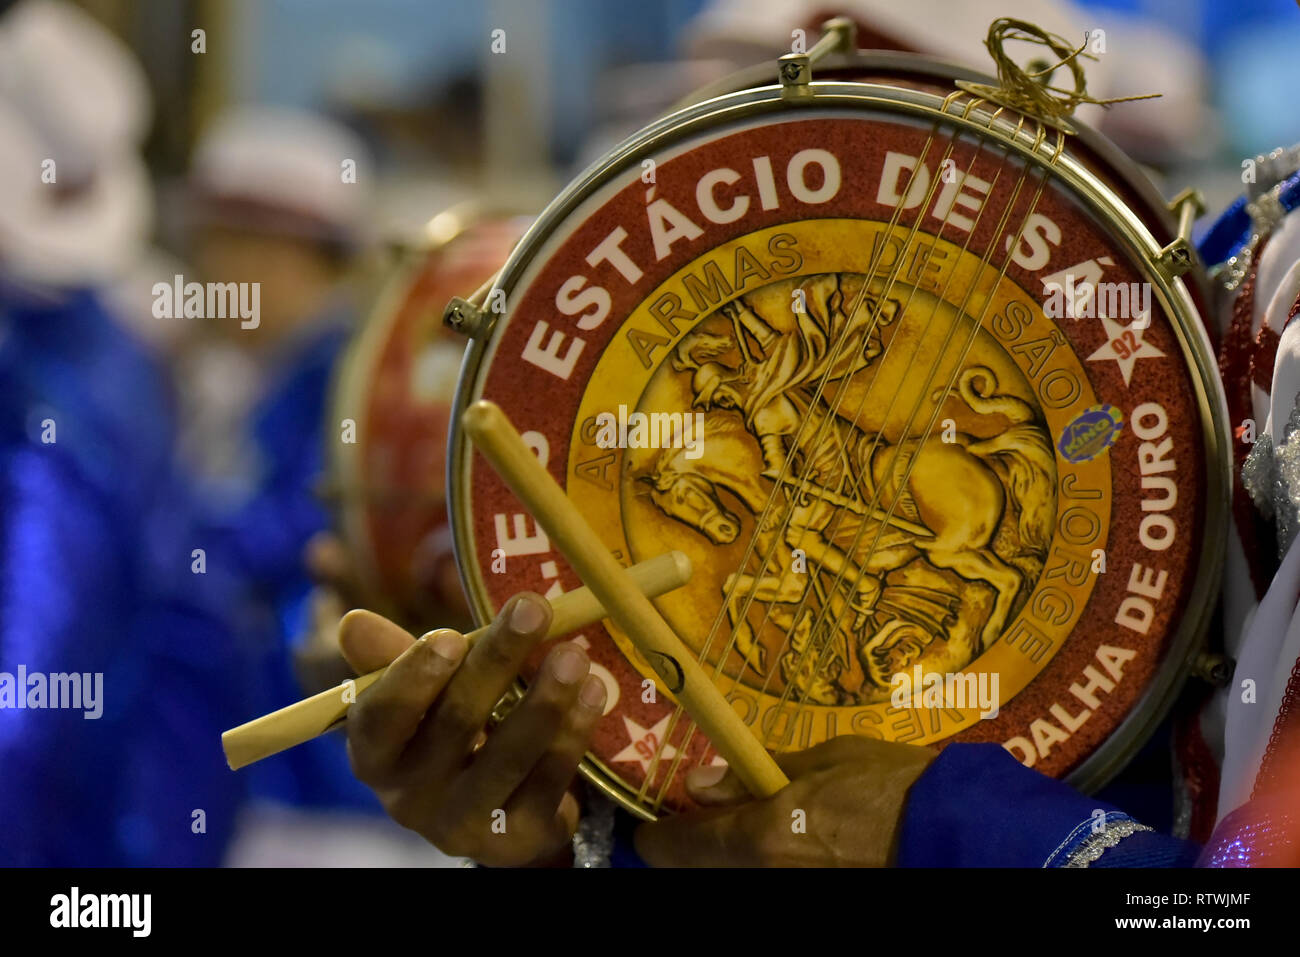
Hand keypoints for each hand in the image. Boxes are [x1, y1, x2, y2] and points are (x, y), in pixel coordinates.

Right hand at [338, 592, 606, 866]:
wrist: (498, 810)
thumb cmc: (450, 732)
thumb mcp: (420, 696)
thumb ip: (394, 658)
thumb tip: (351, 622)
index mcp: (377, 756)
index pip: (380, 719)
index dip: (412, 678)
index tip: (448, 636)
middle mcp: (411, 799)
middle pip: (455, 724)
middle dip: (497, 661)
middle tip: (533, 609)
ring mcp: (466, 824)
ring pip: (509, 755)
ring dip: (546, 699)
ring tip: (573, 653)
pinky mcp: (519, 839)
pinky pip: (550, 779)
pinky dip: (574, 732)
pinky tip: (593, 691)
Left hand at [634, 735, 935, 866]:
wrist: (956, 833)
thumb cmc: (894, 787)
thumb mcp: (825, 759)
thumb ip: (758, 774)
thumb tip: (701, 783)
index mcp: (759, 838)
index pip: (674, 848)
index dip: (657, 834)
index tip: (655, 821)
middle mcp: (764, 878)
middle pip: (699, 870)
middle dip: (692, 846)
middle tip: (700, 818)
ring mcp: (788, 896)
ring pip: (733, 878)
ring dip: (726, 856)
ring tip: (742, 825)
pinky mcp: (812, 898)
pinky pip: (766, 882)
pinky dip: (758, 865)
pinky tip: (777, 842)